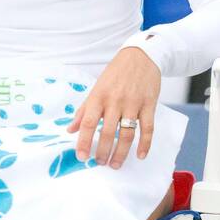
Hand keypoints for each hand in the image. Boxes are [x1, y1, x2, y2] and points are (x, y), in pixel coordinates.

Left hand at [67, 48, 161, 168]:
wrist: (142, 56)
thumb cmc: (116, 73)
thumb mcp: (96, 87)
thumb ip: (84, 109)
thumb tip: (70, 129)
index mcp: (99, 96)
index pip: (88, 123)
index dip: (83, 141)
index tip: (81, 156)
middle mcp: (115, 101)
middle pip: (107, 132)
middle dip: (103, 151)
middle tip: (100, 163)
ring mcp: (133, 103)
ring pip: (127, 134)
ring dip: (121, 152)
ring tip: (116, 164)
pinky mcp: (149, 104)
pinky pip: (148, 128)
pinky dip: (145, 144)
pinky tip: (140, 155)